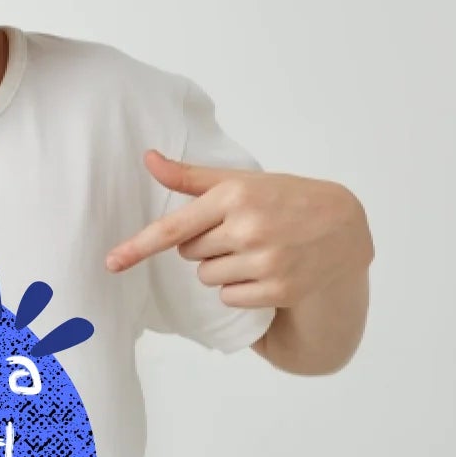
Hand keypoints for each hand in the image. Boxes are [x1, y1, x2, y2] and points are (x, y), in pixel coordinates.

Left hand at [103, 151, 371, 309]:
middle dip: (207, 246)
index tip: (112, 262)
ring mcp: (266, 261)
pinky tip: (266, 271)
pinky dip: (241, 290)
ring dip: (223, 270)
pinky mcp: (279, 289)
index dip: (139, 246)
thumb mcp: (240, 181)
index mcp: (234, 196)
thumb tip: (147, 158)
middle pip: (190, 255)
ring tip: (256, 251)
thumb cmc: (284, 198)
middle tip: (240, 232)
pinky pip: (230, 298)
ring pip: (208, 278)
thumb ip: (191, 177)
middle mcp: (248, 228)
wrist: (343, 227)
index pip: (175, 228)